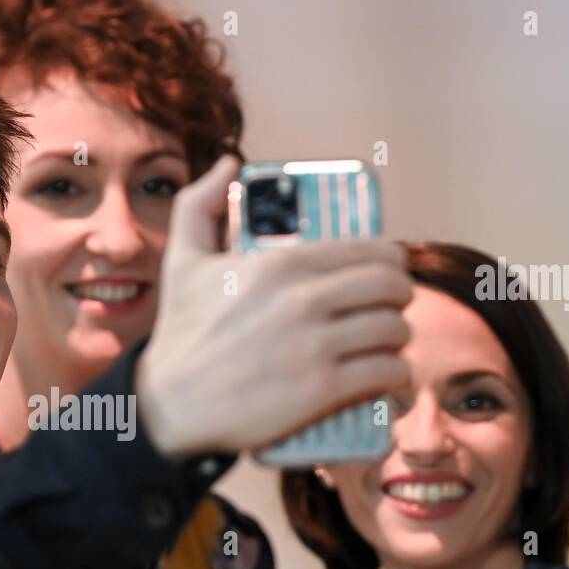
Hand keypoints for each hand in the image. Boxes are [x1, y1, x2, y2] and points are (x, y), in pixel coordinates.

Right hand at [136, 156, 411, 458]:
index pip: (371, 251)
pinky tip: (389, 377)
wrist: (171, 405)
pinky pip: (387, 372)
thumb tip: (229, 163)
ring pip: (395, 330)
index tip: (383, 274)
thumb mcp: (181, 261)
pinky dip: (396, 375)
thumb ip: (198, 203)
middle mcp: (304, 299)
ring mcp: (316, 346)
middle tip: (386, 310)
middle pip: (392, 288)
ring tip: (386, 344)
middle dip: (398, 298)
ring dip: (398, 338)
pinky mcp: (323, 389)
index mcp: (281, 263)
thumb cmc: (181, 333)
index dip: (390, 262)